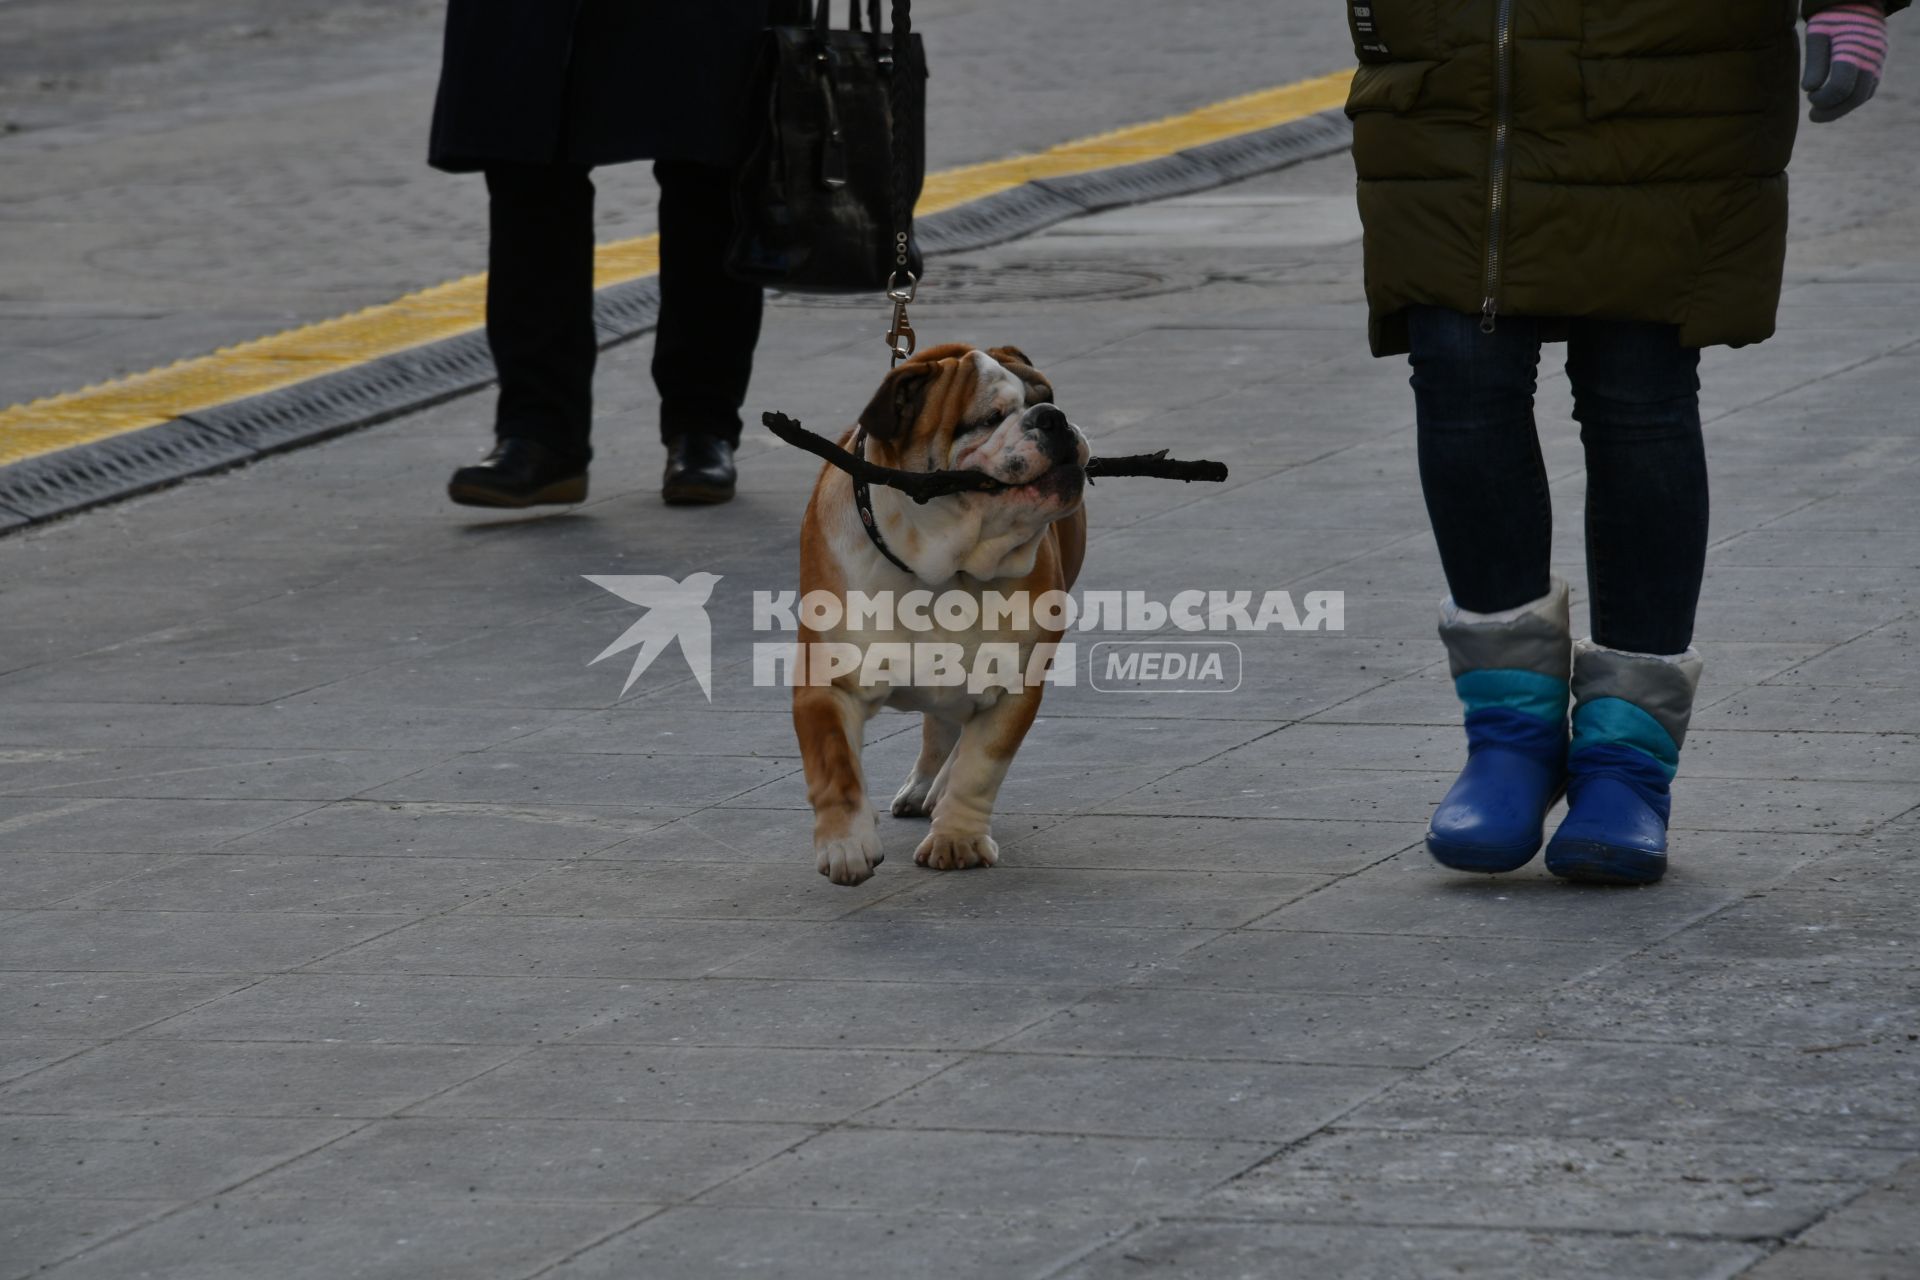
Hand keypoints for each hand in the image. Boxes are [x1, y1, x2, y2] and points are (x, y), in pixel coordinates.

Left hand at [1805, 2, 1889, 121]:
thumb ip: (1814, 61)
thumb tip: (1809, 89)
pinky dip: (1851, 100)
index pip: (1840, 86)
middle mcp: (1871, 57)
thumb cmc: (1831, 18)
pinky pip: (1868, 89)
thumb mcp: (1817, 34)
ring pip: (1864, 96)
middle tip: (1812, 117)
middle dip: (1832, 111)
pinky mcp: (1878, 64)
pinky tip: (1834, 102)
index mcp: (1854, 49)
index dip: (1822, 98)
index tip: (1809, 95)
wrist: (1857, 2)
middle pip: (1856, 97)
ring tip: (1820, 113)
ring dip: (1842, 109)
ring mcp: (1878, 61)